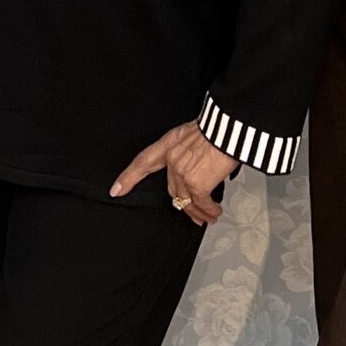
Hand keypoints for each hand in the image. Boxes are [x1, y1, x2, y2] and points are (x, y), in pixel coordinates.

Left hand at [110, 122, 237, 224]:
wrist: (229, 129)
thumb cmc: (218, 128)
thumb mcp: (194, 134)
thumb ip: (188, 151)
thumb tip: (198, 164)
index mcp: (169, 143)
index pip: (143, 162)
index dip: (129, 177)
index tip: (116, 189)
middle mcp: (172, 159)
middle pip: (172, 189)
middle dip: (184, 203)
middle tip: (193, 213)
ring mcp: (183, 173)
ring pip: (186, 200)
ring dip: (199, 212)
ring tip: (208, 217)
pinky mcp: (197, 185)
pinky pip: (202, 203)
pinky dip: (210, 210)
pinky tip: (215, 212)